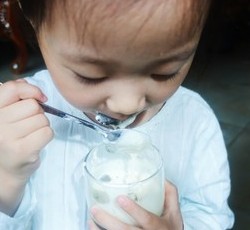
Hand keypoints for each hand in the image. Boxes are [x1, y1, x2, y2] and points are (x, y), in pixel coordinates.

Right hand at [0, 80, 52, 214]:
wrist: (5, 171)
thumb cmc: (8, 140)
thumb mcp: (6, 115)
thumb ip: (14, 97)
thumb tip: (25, 82)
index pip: (12, 89)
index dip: (31, 90)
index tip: (40, 98)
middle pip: (33, 106)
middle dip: (37, 113)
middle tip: (29, 125)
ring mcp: (7, 137)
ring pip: (42, 119)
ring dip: (42, 126)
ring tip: (31, 135)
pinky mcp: (22, 150)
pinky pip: (47, 132)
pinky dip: (47, 136)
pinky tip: (36, 143)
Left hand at [89, 181, 182, 229]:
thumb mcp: (175, 213)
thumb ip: (170, 194)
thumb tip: (160, 177)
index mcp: (159, 226)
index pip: (147, 219)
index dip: (133, 210)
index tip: (120, 199)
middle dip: (109, 222)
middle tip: (95, 209)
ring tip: (90, 220)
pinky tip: (93, 228)